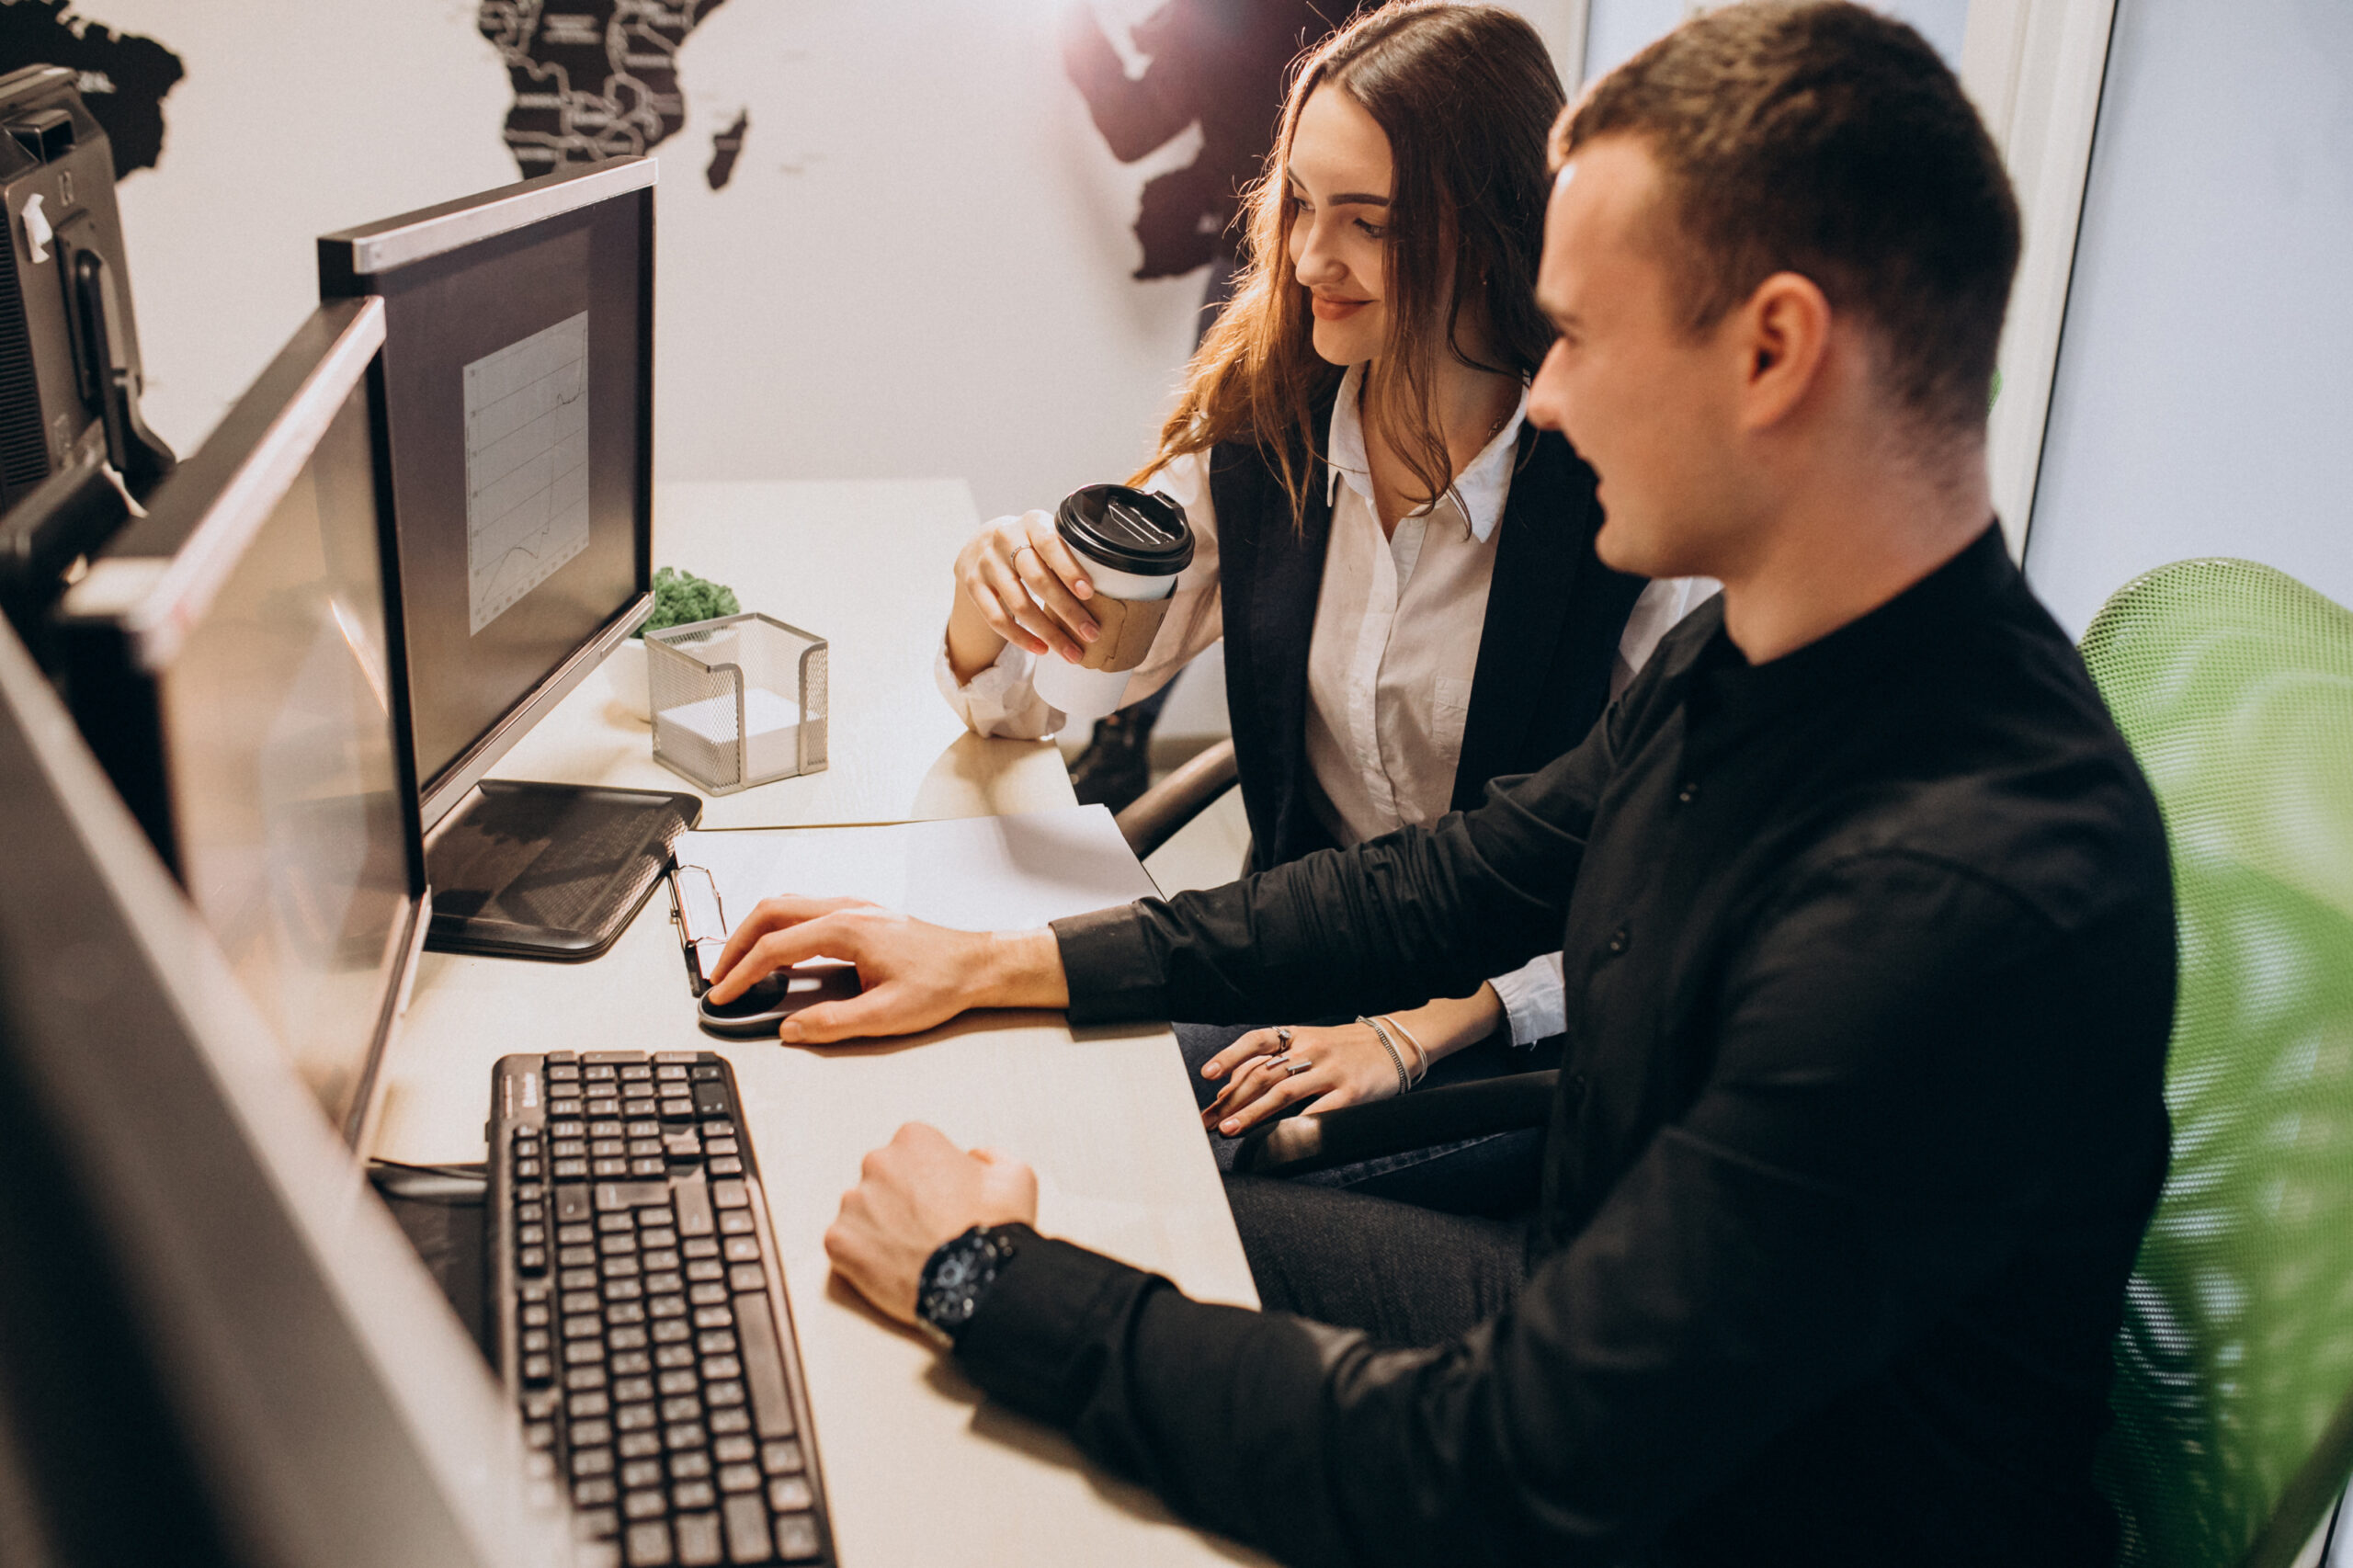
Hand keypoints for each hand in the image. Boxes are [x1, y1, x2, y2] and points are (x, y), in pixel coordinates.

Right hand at [704, 896, 1068, 1042]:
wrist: (977, 965)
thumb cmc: (942, 982)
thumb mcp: (886, 1015)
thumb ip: (832, 1024)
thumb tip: (791, 1030)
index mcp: (847, 929)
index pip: (776, 947)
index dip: (742, 973)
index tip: (724, 996)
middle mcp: (847, 909)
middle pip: (771, 912)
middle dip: (736, 943)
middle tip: (718, 975)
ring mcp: (855, 907)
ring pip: (787, 905)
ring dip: (756, 931)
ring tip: (739, 964)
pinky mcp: (862, 915)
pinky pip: (806, 911)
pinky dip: (780, 928)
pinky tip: (779, 952)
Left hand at [824, 1123, 1038, 1325]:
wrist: (977, 1282)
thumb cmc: (997, 1228)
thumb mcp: (1016, 1175)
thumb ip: (991, 1157)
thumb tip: (974, 1158)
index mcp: (915, 1139)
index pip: (913, 1150)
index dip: (931, 1177)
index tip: (943, 1199)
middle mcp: (877, 1163)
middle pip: (883, 1177)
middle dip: (900, 1198)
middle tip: (926, 1227)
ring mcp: (854, 1203)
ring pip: (862, 1210)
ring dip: (879, 1225)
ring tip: (909, 1251)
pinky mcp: (839, 1241)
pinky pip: (843, 1243)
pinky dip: (861, 1254)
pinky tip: (891, 1266)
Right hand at [953, 510, 1097, 664]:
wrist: (981, 545)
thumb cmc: (1029, 544)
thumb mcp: (1046, 535)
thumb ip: (1070, 549)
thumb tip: (1113, 580)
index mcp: (1031, 522)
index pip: (1050, 543)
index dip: (1069, 569)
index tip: (1089, 593)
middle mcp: (1004, 539)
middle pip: (1037, 579)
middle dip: (1067, 610)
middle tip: (1091, 633)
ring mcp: (986, 563)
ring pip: (1019, 604)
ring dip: (1048, 632)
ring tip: (1072, 652)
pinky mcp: (973, 586)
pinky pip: (997, 618)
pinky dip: (1021, 638)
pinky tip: (1042, 649)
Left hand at [1199, 1022, 1404, 1138]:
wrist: (1394, 1045)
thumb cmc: (1343, 1049)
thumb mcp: (1308, 1046)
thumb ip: (1271, 1064)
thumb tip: (1227, 1091)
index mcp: (1298, 1036)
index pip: (1256, 1042)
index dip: (1230, 1056)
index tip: (1207, 1074)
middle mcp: (1311, 1050)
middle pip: (1263, 1073)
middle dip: (1231, 1099)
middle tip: (1208, 1120)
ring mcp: (1331, 1071)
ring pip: (1284, 1092)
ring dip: (1252, 1113)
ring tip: (1230, 1129)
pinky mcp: (1351, 1093)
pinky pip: (1319, 1111)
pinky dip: (1295, 1124)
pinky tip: (1276, 1137)